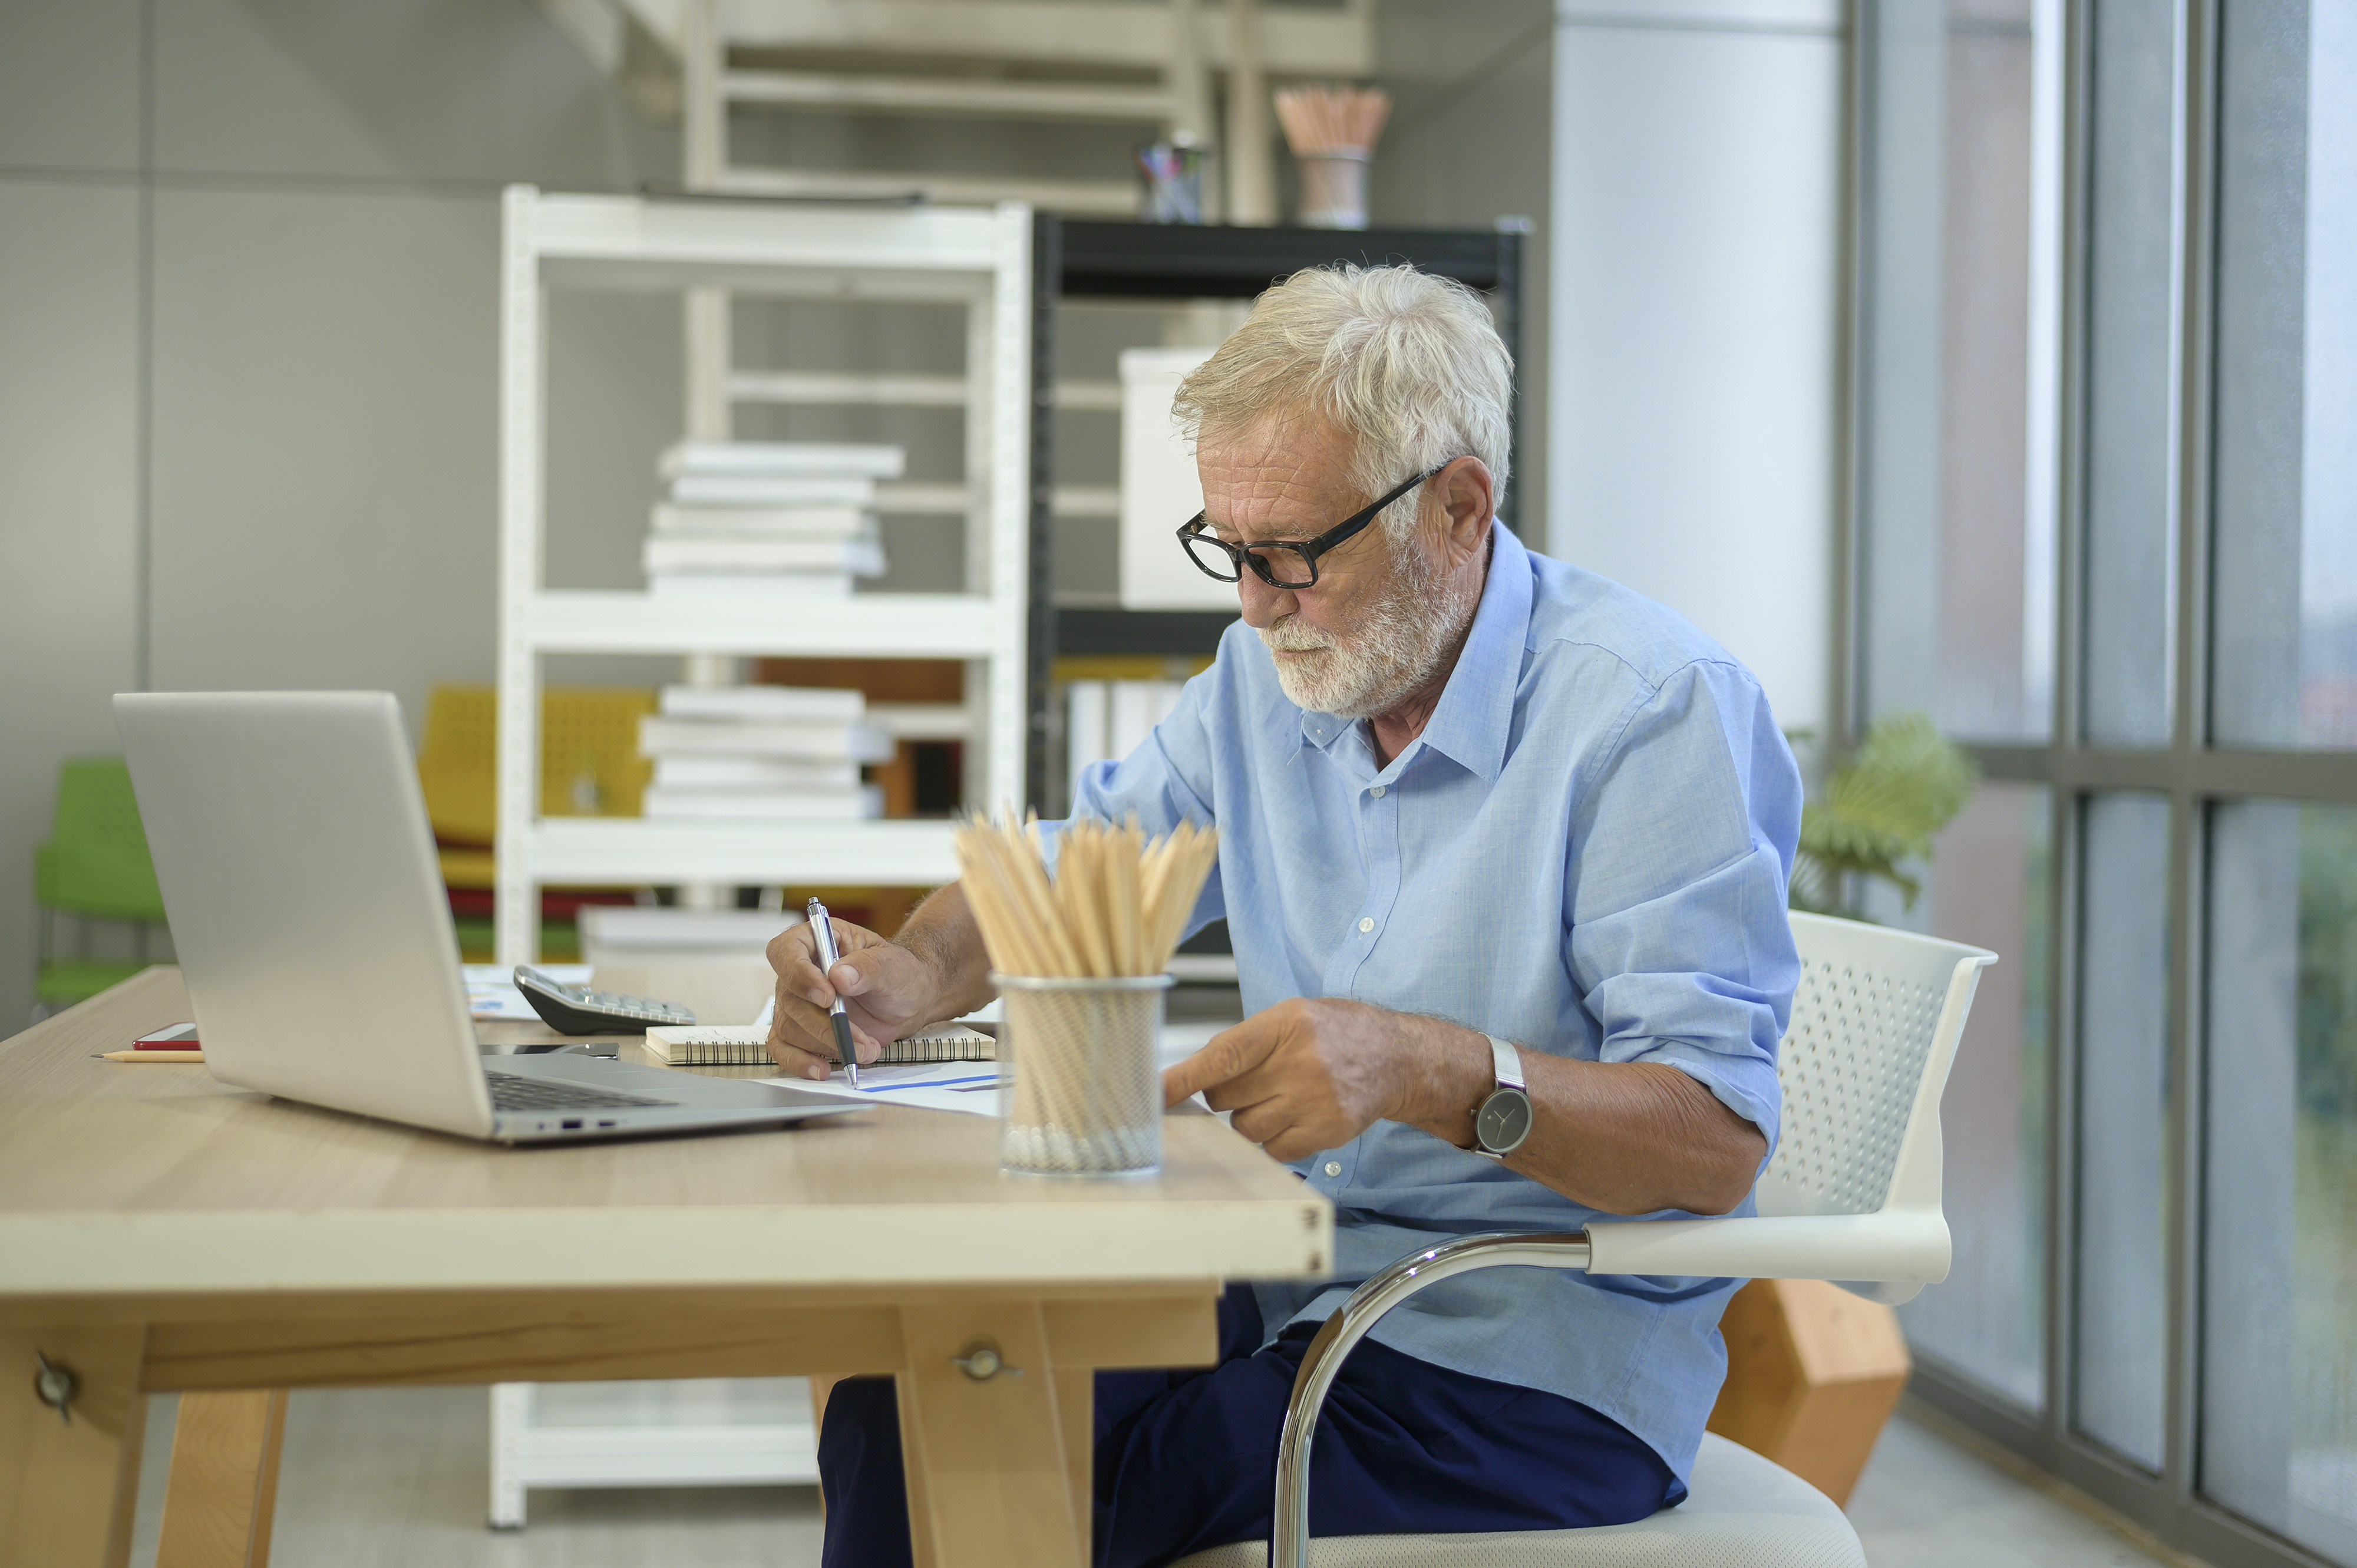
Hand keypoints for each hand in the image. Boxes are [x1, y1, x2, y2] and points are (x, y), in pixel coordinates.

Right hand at [764, 918, 941, 1080]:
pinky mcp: (800, 1030)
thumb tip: (838, 975)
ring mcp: (796, 1002)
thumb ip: (868, 967)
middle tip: (859, 1037)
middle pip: (790, 999)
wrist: (908, 1002)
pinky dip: (800, 1062)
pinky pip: (784, 1048)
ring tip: (866, 1049)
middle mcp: (800, 971)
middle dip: (826, 1024)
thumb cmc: (898, 974)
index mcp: (817, 940)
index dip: (799, 974)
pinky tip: (822, 1069)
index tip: (827, 996)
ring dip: (828, 1044)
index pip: (786, 951)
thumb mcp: (893, 965)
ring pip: (790, 1028)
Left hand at [1162, 998, 1452, 1161]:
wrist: (1396, 1058)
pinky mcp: (1326, 1131)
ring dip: (1250, 1119)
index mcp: (1285, 1024)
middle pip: (1224, 1098)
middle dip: (1228, 1095)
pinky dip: (1275, 1140)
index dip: (1182, 1079)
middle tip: (1257, 1081)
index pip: (1221, 1056)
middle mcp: (1300, 1062)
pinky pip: (1273, 1150)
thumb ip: (1242, 1042)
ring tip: (1281, 1098)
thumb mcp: (1291, 1017)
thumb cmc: (1335, 1034)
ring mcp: (1315, 1100)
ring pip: (1244, 1128)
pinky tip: (1297, 1117)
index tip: (1153, 1096)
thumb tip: (1190, 1075)